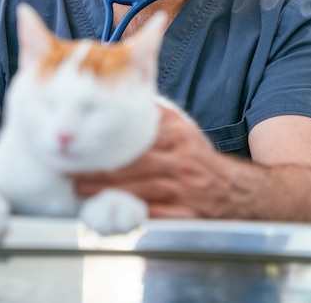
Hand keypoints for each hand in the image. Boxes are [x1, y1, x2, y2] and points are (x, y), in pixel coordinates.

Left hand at [73, 103, 233, 218]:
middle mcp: (183, 160)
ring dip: (110, 190)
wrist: (236, 191)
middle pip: (138, 163)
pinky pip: (158, 214)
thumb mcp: (181, 129)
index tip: (85, 143)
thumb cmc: (197, 157)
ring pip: (143, 189)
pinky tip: (113, 212)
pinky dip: (134, 214)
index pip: (140, 135)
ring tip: (83, 189)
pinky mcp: (188, 215)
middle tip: (74, 169)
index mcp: (178, 135)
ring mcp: (187, 189)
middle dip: (102, 168)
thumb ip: (153, 115)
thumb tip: (125, 94)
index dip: (110, 141)